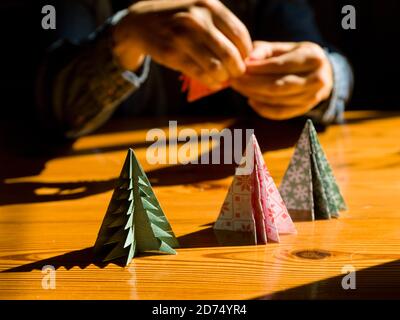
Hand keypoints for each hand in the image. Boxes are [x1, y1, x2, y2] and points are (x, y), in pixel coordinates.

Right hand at [112, 0, 251, 88]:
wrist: (141, 21)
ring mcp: (182, 36)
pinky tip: (212, 82)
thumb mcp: (201, 10)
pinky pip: (199, 74)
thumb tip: (248, 54)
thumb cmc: (179, 19)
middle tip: (235, 74)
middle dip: (237, 69)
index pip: (240, 35)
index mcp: (210, 6)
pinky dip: (210, 82)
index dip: (246, 53)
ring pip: (216, 67)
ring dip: (223, 78)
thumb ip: (222, 27)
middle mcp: (197, 19)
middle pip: (231, 54)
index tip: (243, 60)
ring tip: (223, 78)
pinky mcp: (171, 53)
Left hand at [231, 41, 332, 119]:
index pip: (281, 66)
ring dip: (254, 95)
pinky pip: (280, 112)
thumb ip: (264, 51)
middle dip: (252, 84)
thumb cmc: (294, 57)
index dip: (258, 68)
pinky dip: (262, 109)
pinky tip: (250, 101)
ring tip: (239, 88)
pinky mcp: (305, 109)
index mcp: (313, 57)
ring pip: (277, 100)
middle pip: (278, 86)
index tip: (241, 67)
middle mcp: (317, 78)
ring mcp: (313, 97)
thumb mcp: (283, 48)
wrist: (320, 72)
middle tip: (234, 80)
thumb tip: (247, 59)